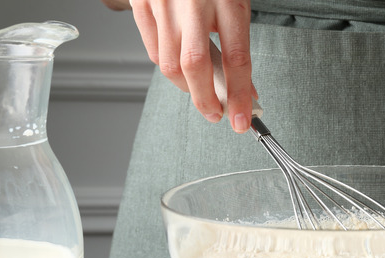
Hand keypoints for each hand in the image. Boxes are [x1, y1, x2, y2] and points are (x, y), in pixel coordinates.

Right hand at [129, 0, 254, 131]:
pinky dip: (168, 68)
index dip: (240, 95)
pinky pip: (152, 49)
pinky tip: (181, 70)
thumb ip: (237, 37)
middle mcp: (192, 1)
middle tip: (217, 115)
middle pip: (195, 66)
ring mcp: (163, 2)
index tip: (242, 119)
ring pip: (169, 64)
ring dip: (187, 88)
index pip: (237, 58)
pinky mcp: (141, 2)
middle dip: (206, 101)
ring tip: (201, 93)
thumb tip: (241, 84)